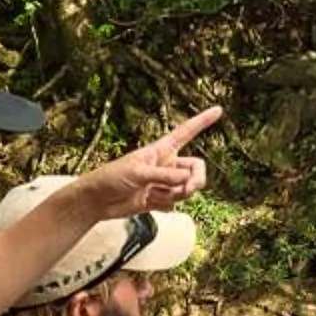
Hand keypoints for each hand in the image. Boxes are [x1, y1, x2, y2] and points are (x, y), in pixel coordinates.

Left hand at [73, 107, 220, 217]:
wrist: (97, 201)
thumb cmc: (111, 177)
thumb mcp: (138, 173)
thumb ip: (164, 176)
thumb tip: (187, 179)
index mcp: (161, 150)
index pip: (186, 132)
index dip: (202, 121)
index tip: (218, 109)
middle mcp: (166, 165)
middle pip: (195, 169)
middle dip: (195, 181)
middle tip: (188, 189)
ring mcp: (163, 182)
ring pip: (186, 189)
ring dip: (176, 195)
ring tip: (155, 195)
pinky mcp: (159, 199)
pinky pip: (174, 204)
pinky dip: (165, 206)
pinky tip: (149, 204)